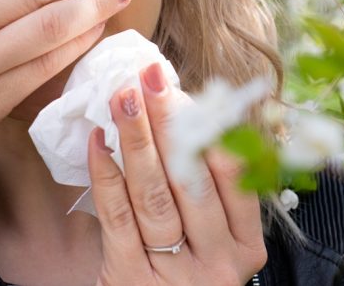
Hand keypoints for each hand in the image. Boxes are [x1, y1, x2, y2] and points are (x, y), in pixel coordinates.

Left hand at [88, 63, 267, 284]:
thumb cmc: (185, 273)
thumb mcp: (213, 239)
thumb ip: (209, 188)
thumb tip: (183, 108)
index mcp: (245, 246)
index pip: (235, 177)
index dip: (209, 127)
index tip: (185, 88)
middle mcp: (217, 263)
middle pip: (191, 179)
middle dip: (168, 121)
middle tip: (150, 77)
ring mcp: (175, 275)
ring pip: (153, 194)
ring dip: (135, 139)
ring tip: (122, 98)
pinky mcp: (130, 279)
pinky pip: (116, 217)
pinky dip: (105, 174)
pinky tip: (98, 141)